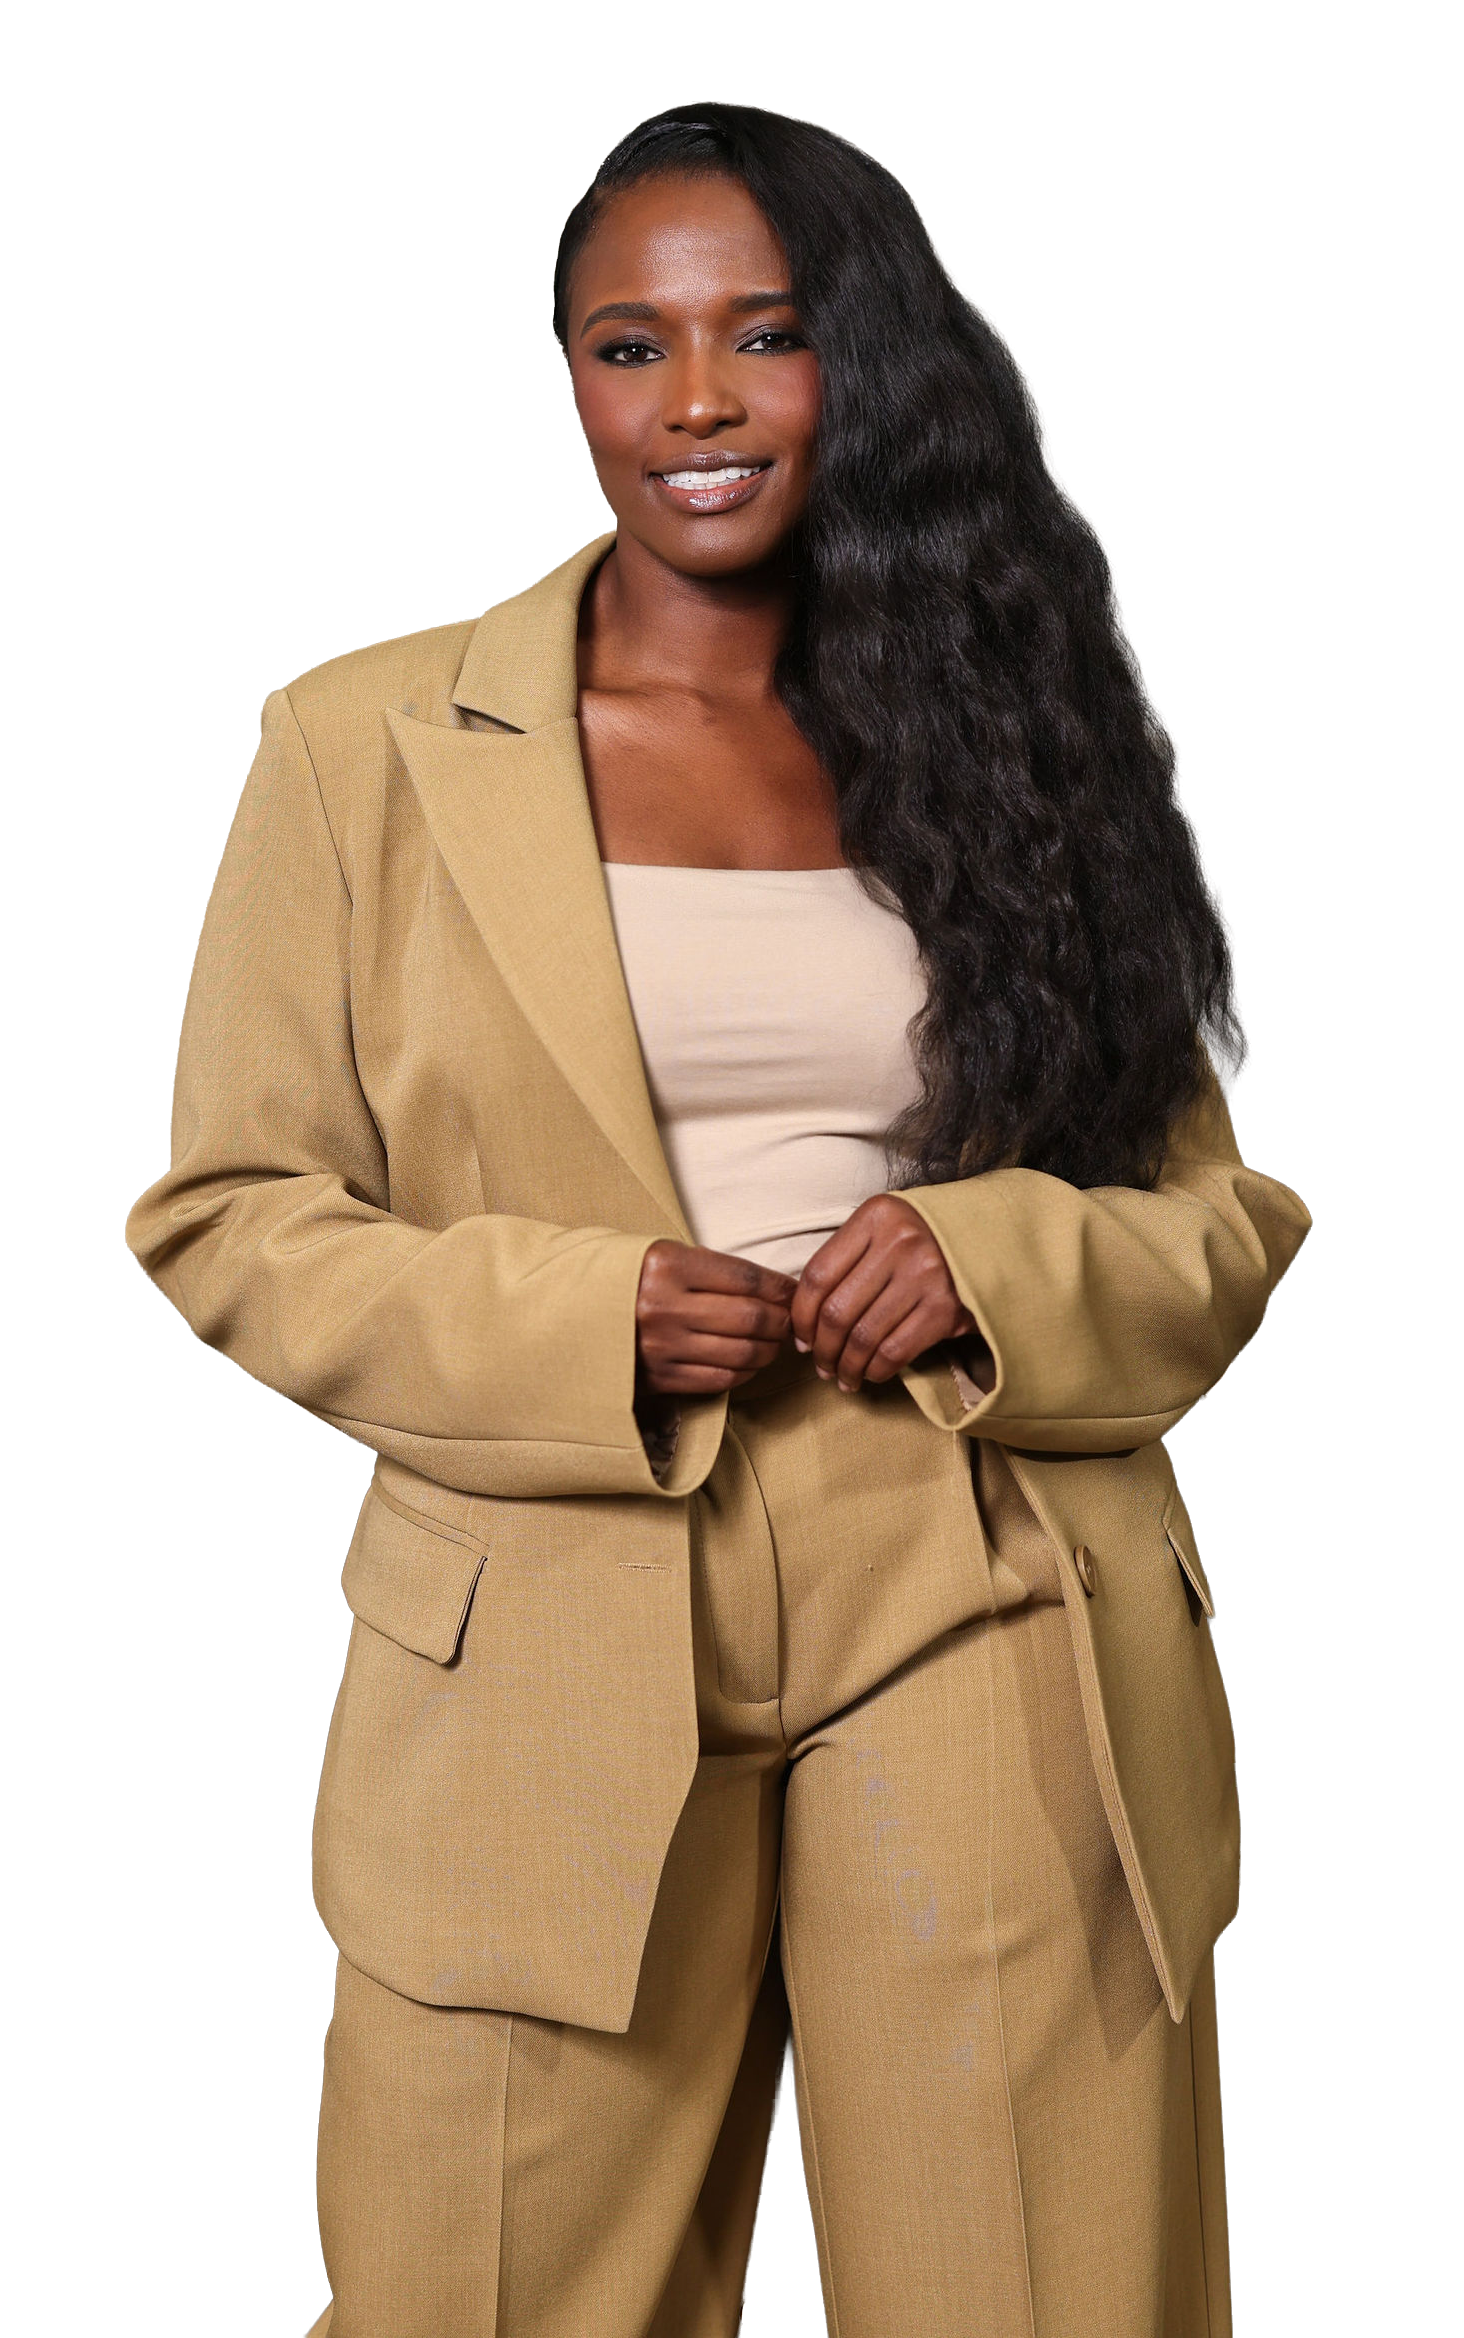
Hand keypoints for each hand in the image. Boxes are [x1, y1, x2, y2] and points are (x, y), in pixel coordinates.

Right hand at [635, 1241, 797, 1396]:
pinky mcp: (658, 1378)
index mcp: (666, 1265)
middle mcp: (664, 1306)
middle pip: (751, 1317)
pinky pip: (720, 1379)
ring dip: (769, 1349)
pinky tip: (749, 1363)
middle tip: (791, 1321)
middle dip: (782, 1321)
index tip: (794, 1292)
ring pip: (742, 1352)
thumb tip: (773, 1289)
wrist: (568, 1315)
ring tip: (773, 1343)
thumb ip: (710, 1269)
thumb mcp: (660, 1257)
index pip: (746, 1277)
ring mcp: (661, 1346)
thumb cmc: (626, 1280)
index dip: (781, 1287)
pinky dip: (745, 1372)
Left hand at [790, 1195, 977, 1392]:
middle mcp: (899, 1242)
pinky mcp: (945, 1309)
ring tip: (843, 1377)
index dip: (801, 1315)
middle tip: (821, 1365)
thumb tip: (808, 1317)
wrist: (993, 1241)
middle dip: (822, 1349)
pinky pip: (894, 1351)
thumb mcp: (888, 1227)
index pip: (818, 1274)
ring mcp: (925, 1276)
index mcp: (876, 1216)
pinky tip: (871, 1374)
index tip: (801, 1338)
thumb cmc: (928, 1238)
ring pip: (863, 1337)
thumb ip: (849, 1257)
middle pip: (837, 1311)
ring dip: (846, 1366)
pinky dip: (876, 1370)